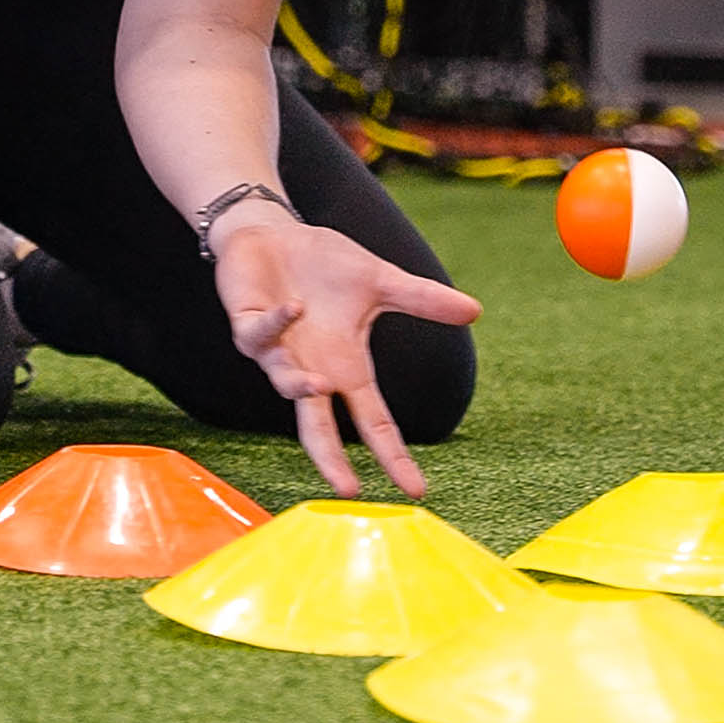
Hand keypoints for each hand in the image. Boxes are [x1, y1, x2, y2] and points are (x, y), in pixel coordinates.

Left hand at [213, 215, 480, 498]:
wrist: (273, 233)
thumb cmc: (324, 264)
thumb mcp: (380, 280)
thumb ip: (422, 299)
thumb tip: (476, 310)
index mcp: (345, 366)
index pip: (373, 422)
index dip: (392, 455)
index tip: (415, 489)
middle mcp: (310, 369)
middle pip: (319, 427)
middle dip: (330, 458)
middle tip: (347, 489)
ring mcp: (276, 352)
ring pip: (284, 383)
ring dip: (300, 386)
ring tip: (321, 385)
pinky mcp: (248, 325)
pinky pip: (258, 335)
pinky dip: (276, 324)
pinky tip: (294, 309)